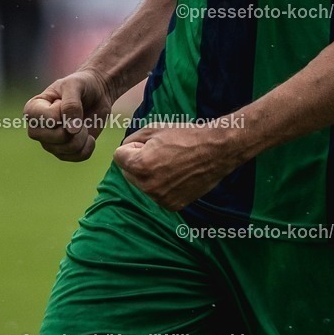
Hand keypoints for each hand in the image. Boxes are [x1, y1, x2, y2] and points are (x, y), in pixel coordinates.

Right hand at [23, 68, 113, 161]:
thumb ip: (71, 104)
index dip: (60, 113)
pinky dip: (88, 147)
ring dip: (82, 136)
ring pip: (67, 150)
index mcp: (33, 110)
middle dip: (73, 128)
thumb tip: (71, 130)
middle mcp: (38, 129)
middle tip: (78, 114)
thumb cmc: (81, 85)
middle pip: (54, 140)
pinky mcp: (65, 151)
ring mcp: (51, 142)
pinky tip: (89, 135)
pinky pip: (77, 157)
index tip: (63, 101)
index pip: (43, 120)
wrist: (97, 92)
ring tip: (83, 123)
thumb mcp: (74, 85)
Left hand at [113, 124, 241, 209]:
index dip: (132, 147)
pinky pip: (157, 194)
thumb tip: (124, 150)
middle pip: (128, 173)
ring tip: (171, 163)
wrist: (215, 150)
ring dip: (149, 175)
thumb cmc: (185, 136)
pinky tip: (178, 175)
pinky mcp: (172, 205)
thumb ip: (133, 139)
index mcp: (140, 165)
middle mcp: (147, 186)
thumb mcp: (155, 128)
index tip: (149, 144)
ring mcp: (159, 198)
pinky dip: (162, 186)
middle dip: (137, 163)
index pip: (118, 156)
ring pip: (142, 185)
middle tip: (160, 153)